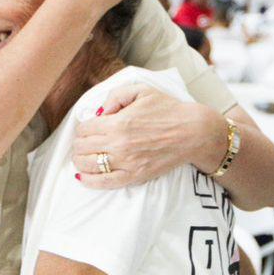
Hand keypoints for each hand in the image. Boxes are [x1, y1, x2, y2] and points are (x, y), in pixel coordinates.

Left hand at [72, 86, 214, 188]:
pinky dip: (88, 180)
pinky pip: (103, 183)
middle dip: (80, 143)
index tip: (89, 127)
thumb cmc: (168, 109)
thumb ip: (115, 96)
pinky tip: (83, 176)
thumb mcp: (141, 91)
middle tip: (86, 141)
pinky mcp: (134, 177)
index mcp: (118, 123)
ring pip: (87, 165)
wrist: (193, 132)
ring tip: (85, 155)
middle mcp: (119, 145)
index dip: (83, 127)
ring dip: (80, 160)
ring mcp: (126, 163)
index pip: (84, 129)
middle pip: (82, 147)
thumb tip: (99, 112)